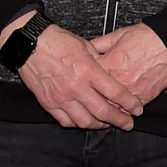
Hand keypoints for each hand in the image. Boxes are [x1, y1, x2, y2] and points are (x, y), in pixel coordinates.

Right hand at [8, 21, 132, 129]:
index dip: (130, 104)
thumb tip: (113, 72)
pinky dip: (78, 123)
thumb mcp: (85, 46)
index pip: (115, 92)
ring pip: (85, 121)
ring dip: (99, 125)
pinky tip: (85, 120)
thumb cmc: (57, 41)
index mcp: (88, 70)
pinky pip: (66, 121)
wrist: (29, 43)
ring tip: (106, 124)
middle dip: (119, 120)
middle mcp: (76, 87)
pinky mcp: (48, 103)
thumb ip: (100, 62)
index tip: (137, 109)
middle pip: (103, 111)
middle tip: (127, 124)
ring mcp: (61, 97)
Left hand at [89, 23, 166, 108]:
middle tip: (85, 104)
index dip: (82, 81)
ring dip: (105, 111)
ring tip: (100, 112)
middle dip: (90, 101)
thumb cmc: (147, 37)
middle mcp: (119, 79)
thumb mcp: (118, 35)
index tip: (80, 82)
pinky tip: (118, 111)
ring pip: (112, 108)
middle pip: (97, 97)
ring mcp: (132, 90)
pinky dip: (122, 112)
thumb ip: (99, 44)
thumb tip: (86, 49)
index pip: (88, 78)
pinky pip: (129, 110)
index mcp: (110, 63)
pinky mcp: (144, 97)